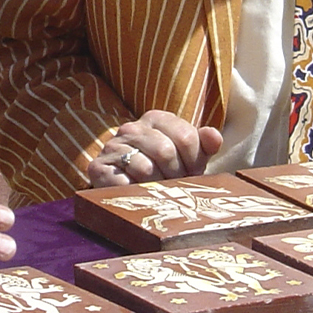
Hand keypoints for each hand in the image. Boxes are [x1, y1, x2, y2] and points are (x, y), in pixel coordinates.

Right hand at [87, 110, 222, 186]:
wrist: (126, 192)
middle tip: (175, 187)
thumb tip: (214, 137)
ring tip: (157, 192)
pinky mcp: (98, 168)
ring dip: (156, 188)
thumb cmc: (164, 172)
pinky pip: (123, 182)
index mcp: (156, 118)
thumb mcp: (187, 157)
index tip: (191, 173)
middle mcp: (131, 128)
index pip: (186, 137)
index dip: (194, 161)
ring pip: (146, 169)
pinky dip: (135, 193)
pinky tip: (138, 194)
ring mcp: (112, 147)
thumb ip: (203, 144)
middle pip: (166, 151)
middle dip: (176, 176)